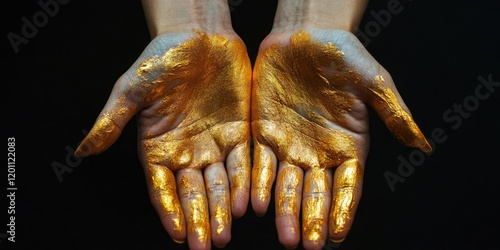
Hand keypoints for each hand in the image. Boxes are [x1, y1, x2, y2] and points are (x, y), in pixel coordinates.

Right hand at [75, 29, 251, 248]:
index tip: (177, 234)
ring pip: (219, 184)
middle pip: (192, 192)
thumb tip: (81, 151)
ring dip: (222, 210)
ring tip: (224, 235)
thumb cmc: (161, 58)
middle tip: (204, 246)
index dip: (169, 210)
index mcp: (158, 147)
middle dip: (199, 219)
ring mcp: (214, 144)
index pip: (162, 187)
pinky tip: (246, 204)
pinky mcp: (240, 132)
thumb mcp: (132, 89)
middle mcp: (187, 151)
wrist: (199, 36)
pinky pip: (243, 163)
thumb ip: (111, 121)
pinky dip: (244, 184)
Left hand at [251, 28, 430, 248]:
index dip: (343, 210)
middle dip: (312, 219)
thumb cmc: (344, 56)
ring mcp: (291, 145)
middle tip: (307, 244)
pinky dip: (258, 184)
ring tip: (285, 237)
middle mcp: (319, 152)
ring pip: (287, 185)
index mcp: (348, 146)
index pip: (347, 186)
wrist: (305, 36)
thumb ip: (394, 113)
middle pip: (316, 193)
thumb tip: (423, 144)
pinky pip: (260, 163)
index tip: (336, 235)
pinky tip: (256, 204)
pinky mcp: (265, 133)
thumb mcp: (374, 81)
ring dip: (285, 211)